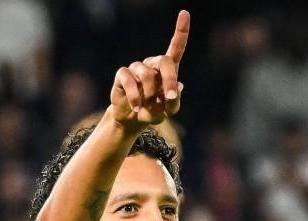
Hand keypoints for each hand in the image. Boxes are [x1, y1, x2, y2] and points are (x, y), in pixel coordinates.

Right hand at [110, 10, 189, 129]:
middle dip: (169, 80)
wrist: (132, 119)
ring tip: (146, 105)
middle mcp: (152, 64)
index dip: (181, 30)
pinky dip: (135, 97)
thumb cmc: (153, 110)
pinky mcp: (122, 75)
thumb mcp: (168, 110)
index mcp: (167, 69)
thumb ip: (174, 101)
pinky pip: (130, 82)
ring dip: (150, 94)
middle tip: (169, 97)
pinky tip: (136, 107)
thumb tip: (178, 86)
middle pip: (164, 61)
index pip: (176, 47)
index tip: (184, 13)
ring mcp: (136, 68)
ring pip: (147, 75)